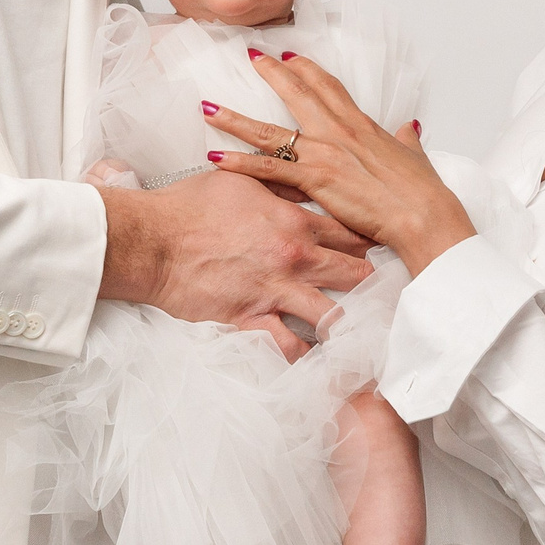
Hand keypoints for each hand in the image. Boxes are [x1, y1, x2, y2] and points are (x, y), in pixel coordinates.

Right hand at [99, 169, 371, 358]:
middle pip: (355, 273)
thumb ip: (279, 186)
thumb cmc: (189, 206)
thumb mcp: (242, 183)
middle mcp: (294, 258)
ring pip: (332, 315)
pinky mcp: (252, 318)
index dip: (373, 239)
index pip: (352, 231)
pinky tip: (320, 363)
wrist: (153, 239)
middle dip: (374, 283)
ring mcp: (276, 291)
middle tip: (391, 293)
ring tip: (368, 336)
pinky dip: (306, 357)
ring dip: (350, 324)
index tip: (387, 248)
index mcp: (295, 222)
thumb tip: (303, 181)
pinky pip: (289, 346)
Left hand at [206, 50, 477, 273]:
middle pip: (296, 93)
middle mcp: (338, 130)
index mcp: (361, 124)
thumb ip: (405, 140)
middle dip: (270, 73)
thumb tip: (407, 128)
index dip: (307, 70)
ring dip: (236, 119)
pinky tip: (216, 159)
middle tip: (250, 57)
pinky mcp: (315, 178)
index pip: (329, 87)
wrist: (422, 215)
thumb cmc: (421, 191)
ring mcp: (324, 153)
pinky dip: (239, 163)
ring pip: (270, 131)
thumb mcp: (414, 156)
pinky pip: (268, 168)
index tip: (290, 57)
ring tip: (209, 110)